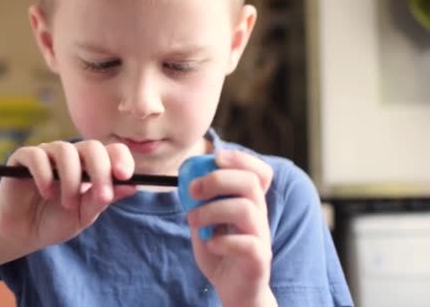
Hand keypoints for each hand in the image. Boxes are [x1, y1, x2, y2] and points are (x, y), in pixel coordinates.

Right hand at [0, 140, 136, 257]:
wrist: (22, 234)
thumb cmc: (54, 222)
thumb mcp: (83, 215)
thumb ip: (101, 200)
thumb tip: (131, 186)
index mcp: (90, 166)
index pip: (111, 151)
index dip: (121, 160)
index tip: (125, 176)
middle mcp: (70, 156)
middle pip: (92, 147)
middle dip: (101, 171)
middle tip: (103, 196)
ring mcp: (47, 155)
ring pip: (65, 151)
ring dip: (71, 179)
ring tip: (68, 204)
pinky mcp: (23, 158)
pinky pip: (36, 155)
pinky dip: (43, 173)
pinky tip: (46, 192)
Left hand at [186, 150, 275, 305]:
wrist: (233, 289)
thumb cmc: (220, 250)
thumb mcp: (204, 221)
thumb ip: (199, 202)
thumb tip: (186, 179)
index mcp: (248, 201)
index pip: (259, 171)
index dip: (241, 158)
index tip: (215, 158)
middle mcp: (259, 215)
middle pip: (249, 182)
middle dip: (217, 180)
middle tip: (192, 190)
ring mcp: (261, 236)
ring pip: (246, 209)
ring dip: (211, 211)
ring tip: (193, 220)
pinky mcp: (259, 259)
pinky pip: (248, 244)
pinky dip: (223, 241)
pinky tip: (210, 244)